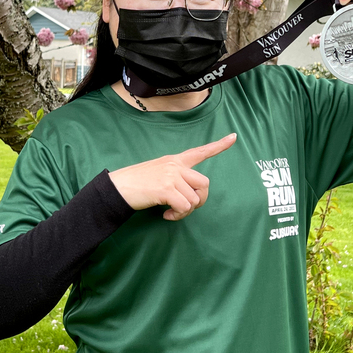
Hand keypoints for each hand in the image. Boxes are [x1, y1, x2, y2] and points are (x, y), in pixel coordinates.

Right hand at [109, 133, 236, 219]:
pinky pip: (184, 207)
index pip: (200, 151)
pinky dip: (178, 216)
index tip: (234, 137)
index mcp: (175, 160)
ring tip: (172, 212)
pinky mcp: (166, 189)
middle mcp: (175, 166)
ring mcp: (171, 176)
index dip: (219, 145)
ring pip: (194, 199)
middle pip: (204, 184)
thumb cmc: (137, 183)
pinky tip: (167, 215)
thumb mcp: (158, 172)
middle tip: (185, 208)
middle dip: (199, 200)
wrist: (118, 187)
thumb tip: (189, 196)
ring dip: (186, 211)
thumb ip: (176, 177)